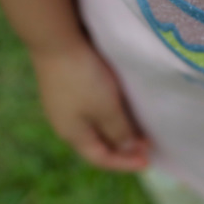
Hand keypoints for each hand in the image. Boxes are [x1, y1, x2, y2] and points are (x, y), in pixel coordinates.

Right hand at [30, 42, 149, 171]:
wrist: (55, 40)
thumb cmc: (83, 78)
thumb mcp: (107, 108)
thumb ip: (119, 131)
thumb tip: (128, 148)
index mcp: (73, 134)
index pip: (100, 158)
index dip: (125, 163)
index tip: (148, 162)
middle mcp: (65, 124)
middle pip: (97, 144)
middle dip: (123, 149)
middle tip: (147, 146)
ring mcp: (64, 106)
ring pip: (95, 128)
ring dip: (117, 131)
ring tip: (139, 131)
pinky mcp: (66, 89)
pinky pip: (91, 112)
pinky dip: (109, 117)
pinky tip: (121, 110)